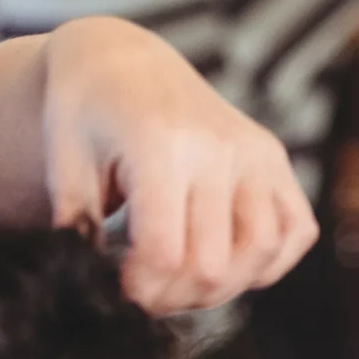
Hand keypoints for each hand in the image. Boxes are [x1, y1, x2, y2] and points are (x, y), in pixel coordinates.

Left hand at [39, 18, 317, 311]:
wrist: (123, 61)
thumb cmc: (86, 112)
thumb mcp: (62, 161)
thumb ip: (75, 227)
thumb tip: (89, 290)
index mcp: (162, 145)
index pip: (165, 252)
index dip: (140, 290)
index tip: (117, 291)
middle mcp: (220, 147)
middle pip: (213, 265)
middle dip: (173, 297)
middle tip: (142, 292)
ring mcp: (255, 151)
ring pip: (261, 254)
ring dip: (221, 289)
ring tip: (179, 283)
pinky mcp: (274, 157)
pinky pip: (295, 230)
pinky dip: (267, 261)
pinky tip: (226, 261)